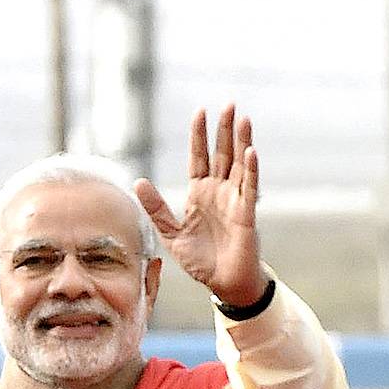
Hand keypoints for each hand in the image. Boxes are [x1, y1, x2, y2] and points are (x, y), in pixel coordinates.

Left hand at [135, 104, 269, 306]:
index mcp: (199, 193)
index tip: (200, 111)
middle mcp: (218, 192)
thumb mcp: (170, 234)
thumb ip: (156, 209)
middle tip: (230, 104)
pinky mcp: (246, 214)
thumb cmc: (200, 261)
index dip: (199, 135)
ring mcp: (234, 200)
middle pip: (222, 154)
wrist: (223, 283)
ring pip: (239, 165)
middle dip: (225, 129)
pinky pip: (249, 188)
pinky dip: (251, 170)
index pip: (199, 157)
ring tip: (244, 118)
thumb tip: (137, 181)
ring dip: (241, 142)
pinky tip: (251, 152)